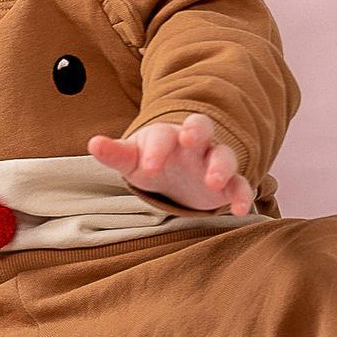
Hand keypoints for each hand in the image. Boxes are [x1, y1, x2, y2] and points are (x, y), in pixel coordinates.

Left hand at [89, 114, 251, 216]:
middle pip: (201, 127)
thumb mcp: (132, 160)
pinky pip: (241, 184)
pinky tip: (240, 209)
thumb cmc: (151, 161)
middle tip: (190, 140)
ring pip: (223, 155)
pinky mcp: (228, 183)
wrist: (174, 175)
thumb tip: (93, 143)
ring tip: (213, 182)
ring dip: (220, 166)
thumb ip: (115, 153)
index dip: (156, 148)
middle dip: (197, 130)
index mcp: (167, 135)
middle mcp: (193, 144)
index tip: (149, 167)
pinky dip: (243, 195)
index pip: (162, 134)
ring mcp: (212, 161)